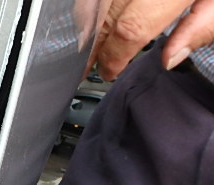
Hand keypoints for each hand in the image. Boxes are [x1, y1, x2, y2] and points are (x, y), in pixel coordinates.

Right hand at [89, 0, 213, 79]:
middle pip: (108, 13)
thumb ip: (202, 26)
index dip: (115, 55)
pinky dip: (91, 3)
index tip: (110, 71)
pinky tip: (94, 16)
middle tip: (93, 65)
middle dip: (96, 44)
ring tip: (89, 45)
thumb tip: (170, 57)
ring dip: (88, 23)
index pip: (131, 27)